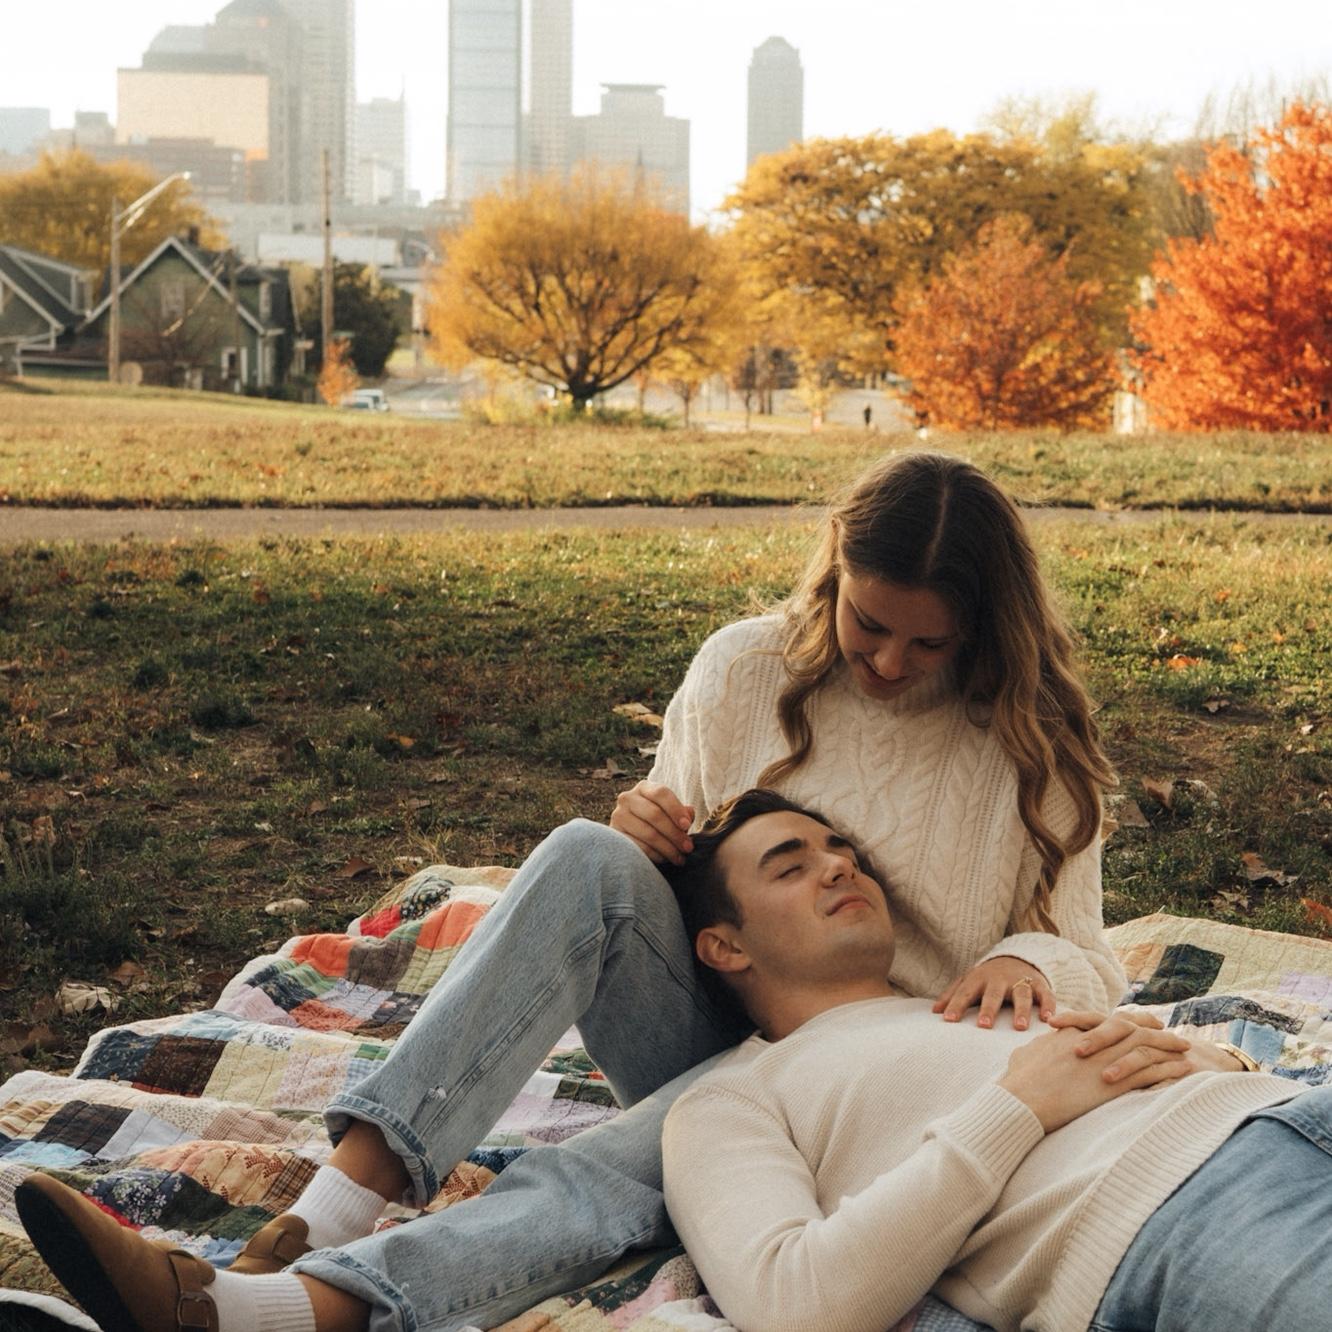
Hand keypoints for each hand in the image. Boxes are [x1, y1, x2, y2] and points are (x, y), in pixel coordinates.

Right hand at [610, 781, 694, 864]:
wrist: (632, 834)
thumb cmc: (658, 821)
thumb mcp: (670, 812)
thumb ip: (682, 813)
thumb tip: (689, 814)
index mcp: (644, 788)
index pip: (661, 793)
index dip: (676, 809)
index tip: (687, 826)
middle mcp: (627, 798)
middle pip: (655, 814)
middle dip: (675, 833)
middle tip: (688, 848)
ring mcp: (618, 816)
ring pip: (648, 833)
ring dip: (668, 848)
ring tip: (680, 857)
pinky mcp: (615, 835)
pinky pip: (638, 847)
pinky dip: (655, 855)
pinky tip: (665, 859)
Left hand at [933, 956, 1053, 1029]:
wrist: (1018, 958)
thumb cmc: (988, 978)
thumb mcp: (969, 980)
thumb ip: (952, 995)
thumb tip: (934, 1011)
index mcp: (979, 978)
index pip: (965, 993)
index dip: (956, 1005)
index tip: (948, 1020)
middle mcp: (1000, 979)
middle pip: (993, 994)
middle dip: (989, 1009)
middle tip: (984, 1025)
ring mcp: (1021, 981)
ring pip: (1021, 994)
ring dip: (1021, 1010)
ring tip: (1019, 1027)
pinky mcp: (1040, 985)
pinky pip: (1046, 995)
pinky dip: (1048, 1006)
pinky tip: (1048, 1019)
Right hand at [998, 1020, 1193, 1132]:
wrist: (1023, 1098)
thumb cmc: (1019, 1080)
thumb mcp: (1025, 1054)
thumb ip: (1040, 1047)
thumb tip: (1044, 1043)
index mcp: (1073, 1034)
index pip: (1106, 1022)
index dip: (1126, 1021)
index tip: (1140, 1023)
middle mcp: (1093, 1043)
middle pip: (1131, 1030)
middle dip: (1153, 1029)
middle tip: (1169, 1031)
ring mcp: (1105, 1062)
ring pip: (1145, 1048)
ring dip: (1168, 1048)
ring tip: (1185, 1049)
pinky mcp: (1113, 1084)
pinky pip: (1149, 1073)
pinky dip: (1168, 1071)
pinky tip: (1182, 1071)